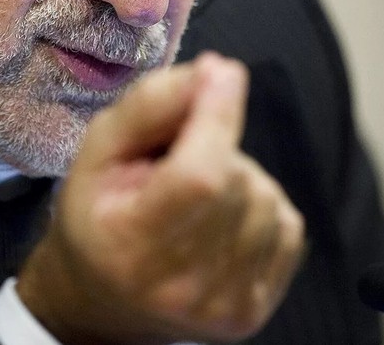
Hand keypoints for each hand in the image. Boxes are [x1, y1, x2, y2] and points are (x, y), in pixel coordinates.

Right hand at [17, 52, 304, 344]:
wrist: (102, 299)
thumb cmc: (96, 215)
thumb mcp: (98, 150)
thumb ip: (149, 105)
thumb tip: (216, 71)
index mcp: (131, 248)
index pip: (201, 176)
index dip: (219, 116)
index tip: (219, 73)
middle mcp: (183, 288)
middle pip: (238, 182)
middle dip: (217, 147)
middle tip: (176, 158)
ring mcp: (225, 307)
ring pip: (268, 200)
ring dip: (239, 179)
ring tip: (195, 196)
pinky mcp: (255, 312)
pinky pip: (288, 227)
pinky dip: (260, 208)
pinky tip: (221, 220)